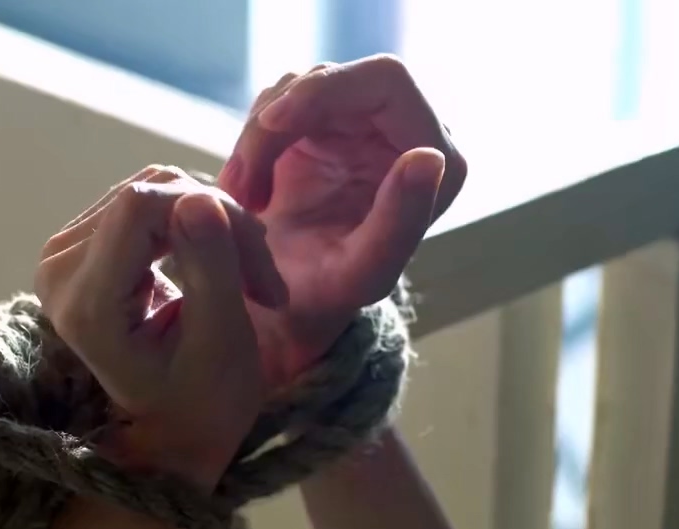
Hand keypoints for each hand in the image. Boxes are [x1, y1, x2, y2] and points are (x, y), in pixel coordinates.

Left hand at [35, 166, 283, 489]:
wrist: (174, 434)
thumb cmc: (206, 405)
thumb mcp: (222, 343)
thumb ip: (211, 267)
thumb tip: (198, 197)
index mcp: (85, 305)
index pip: (141, 206)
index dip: (212, 213)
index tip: (260, 266)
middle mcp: (58, 270)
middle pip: (148, 194)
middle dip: (219, 222)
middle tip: (264, 278)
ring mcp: (63, 255)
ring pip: (153, 189)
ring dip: (213, 222)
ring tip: (248, 275)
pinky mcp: (80, 246)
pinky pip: (145, 203)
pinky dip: (193, 223)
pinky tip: (219, 262)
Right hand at [218, 55, 467, 386]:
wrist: (290, 300)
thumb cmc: (332, 296)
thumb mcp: (365, 274)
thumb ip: (401, 221)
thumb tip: (428, 157)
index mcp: (437, 155)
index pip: (385, 80)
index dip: (326, 88)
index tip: (271, 122)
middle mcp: (404, 129)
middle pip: (334, 78)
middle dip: (277, 119)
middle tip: (241, 180)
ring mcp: (359, 122)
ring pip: (299, 88)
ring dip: (257, 137)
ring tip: (242, 198)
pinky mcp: (322, 124)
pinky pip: (279, 103)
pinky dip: (252, 141)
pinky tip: (247, 189)